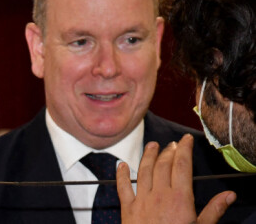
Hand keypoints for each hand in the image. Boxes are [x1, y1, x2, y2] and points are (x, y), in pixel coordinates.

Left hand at [116, 134, 235, 223]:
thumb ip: (214, 210)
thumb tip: (229, 195)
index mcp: (179, 199)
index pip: (182, 165)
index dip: (184, 148)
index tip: (186, 139)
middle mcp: (159, 195)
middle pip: (163, 164)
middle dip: (169, 151)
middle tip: (172, 144)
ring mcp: (142, 201)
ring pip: (144, 170)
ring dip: (148, 155)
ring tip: (153, 145)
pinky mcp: (129, 209)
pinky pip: (123, 188)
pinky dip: (121, 175)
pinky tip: (121, 165)